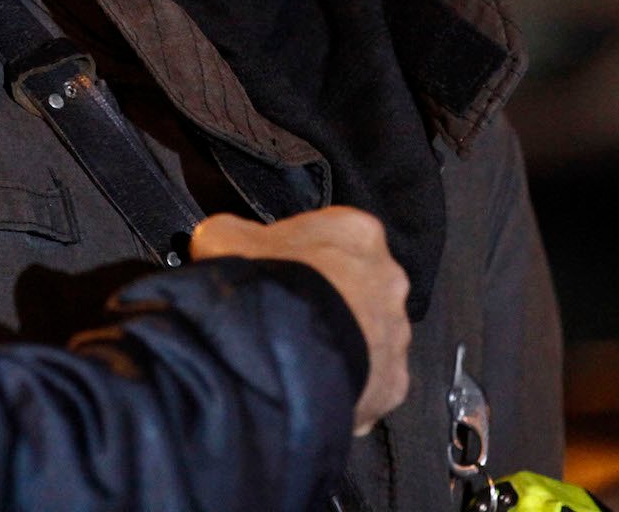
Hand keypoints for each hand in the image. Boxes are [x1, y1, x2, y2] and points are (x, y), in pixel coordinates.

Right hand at [190, 207, 409, 433]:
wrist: (280, 352)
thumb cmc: (262, 286)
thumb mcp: (223, 236)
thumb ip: (233, 232)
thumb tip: (224, 237)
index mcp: (356, 231)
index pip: (334, 236)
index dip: (301, 254)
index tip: (278, 270)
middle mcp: (388, 278)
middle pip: (358, 286)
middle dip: (330, 299)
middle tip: (288, 316)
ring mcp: (395, 332)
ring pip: (367, 336)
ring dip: (340, 343)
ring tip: (298, 358)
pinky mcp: (394, 380)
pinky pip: (371, 382)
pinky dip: (347, 386)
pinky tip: (313, 388)